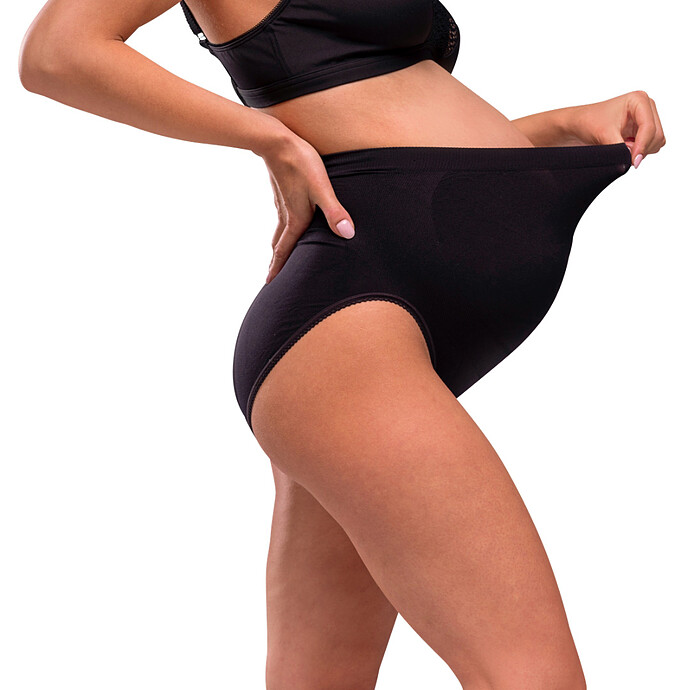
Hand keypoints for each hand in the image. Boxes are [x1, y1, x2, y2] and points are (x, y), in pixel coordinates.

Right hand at [259, 131, 355, 284]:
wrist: (276, 140)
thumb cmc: (301, 163)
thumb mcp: (322, 188)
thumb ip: (334, 212)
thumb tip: (347, 234)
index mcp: (296, 219)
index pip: (285, 250)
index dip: (279, 268)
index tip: (270, 283)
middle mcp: (286, 215)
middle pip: (279, 245)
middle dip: (276, 262)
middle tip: (272, 277)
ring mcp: (282, 203)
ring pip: (279, 231)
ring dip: (278, 246)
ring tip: (278, 255)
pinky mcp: (282, 192)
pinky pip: (281, 218)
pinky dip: (281, 229)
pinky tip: (287, 223)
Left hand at [569, 90, 665, 167]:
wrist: (579, 125)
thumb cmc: (588, 122)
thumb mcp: (604, 135)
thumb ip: (620, 149)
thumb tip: (630, 162)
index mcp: (638, 100)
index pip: (649, 127)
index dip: (642, 146)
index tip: (632, 161)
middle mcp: (646, 107)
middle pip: (657, 135)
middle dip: (641, 148)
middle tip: (622, 152)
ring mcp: (646, 118)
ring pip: (656, 141)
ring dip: (641, 150)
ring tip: (621, 146)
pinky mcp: (643, 129)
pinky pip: (651, 145)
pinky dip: (640, 151)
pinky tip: (625, 147)